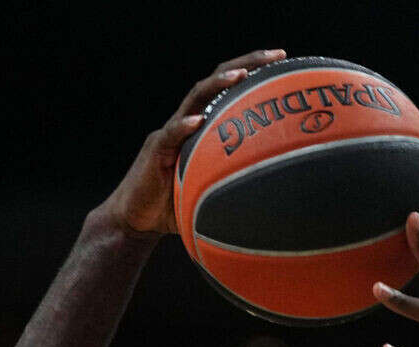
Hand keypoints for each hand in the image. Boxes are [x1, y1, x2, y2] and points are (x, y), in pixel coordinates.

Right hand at [98, 49, 285, 234]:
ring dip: (217, 85)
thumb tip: (282, 193)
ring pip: (194, 100)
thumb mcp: (216, 189)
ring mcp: (170, 134)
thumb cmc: (178, 206)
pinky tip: (198, 121)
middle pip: (215, 82)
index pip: (228, 89)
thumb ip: (240, 182)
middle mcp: (186, 122)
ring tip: (240, 75)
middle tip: (276, 55)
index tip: (282, 59)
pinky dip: (183, 127)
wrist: (136, 219)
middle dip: (246, 63)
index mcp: (201, 126)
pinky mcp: (156, 152)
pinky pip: (170, 135)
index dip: (253, 71)